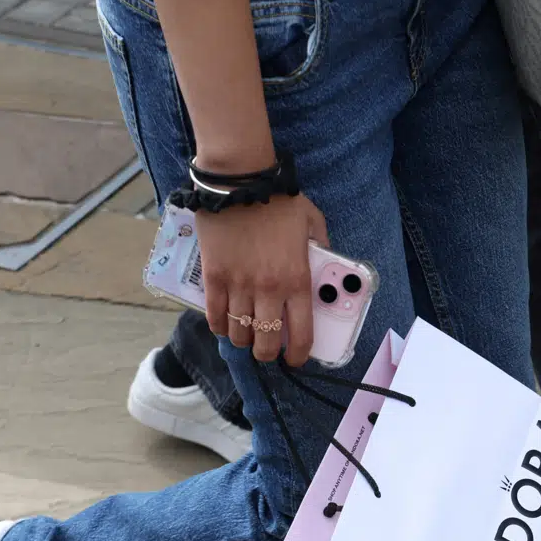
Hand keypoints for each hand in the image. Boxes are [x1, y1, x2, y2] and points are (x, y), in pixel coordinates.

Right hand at [198, 195, 327, 366]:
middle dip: (267, 353)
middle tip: (267, 349)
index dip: (298, 355)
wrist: (240, 181)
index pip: (300, 334)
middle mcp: (268, 290)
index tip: (295, 359)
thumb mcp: (312, 222)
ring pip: (238, 333)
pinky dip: (220, 326)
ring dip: (243, 341)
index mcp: (296, 280)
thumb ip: (322, 245)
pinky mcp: (214, 277)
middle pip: (265, 342)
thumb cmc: (278, 200)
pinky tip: (224, 326)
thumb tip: (326, 261)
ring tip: (246, 336)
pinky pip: (215, 315)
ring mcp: (239, 285)